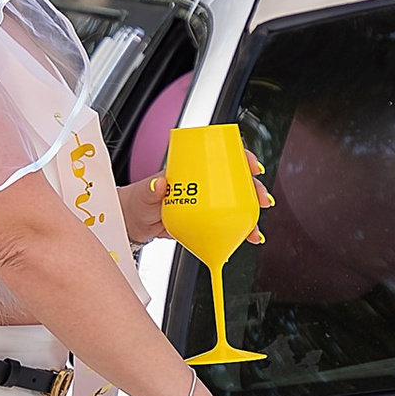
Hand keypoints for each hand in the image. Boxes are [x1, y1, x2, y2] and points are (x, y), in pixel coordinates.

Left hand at [126, 153, 269, 247]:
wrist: (131, 224)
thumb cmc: (137, 200)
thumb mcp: (143, 193)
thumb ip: (150, 189)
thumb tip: (159, 184)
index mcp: (191, 171)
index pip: (222, 157)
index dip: (241, 159)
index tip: (252, 165)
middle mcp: (202, 186)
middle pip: (236, 183)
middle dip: (254, 190)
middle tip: (262, 200)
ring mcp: (204, 204)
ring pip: (235, 206)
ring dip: (250, 216)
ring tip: (255, 228)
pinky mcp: (203, 223)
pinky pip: (226, 226)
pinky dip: (238, 232)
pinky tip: (246, 238)